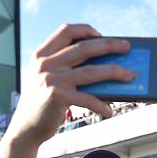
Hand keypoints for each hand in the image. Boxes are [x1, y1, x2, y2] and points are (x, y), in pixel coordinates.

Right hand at [5, 24, 134, 144]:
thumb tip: (103, 64)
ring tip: (130, 75)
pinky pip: (87, 98)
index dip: (85, 30)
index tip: (101, 35)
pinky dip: (101, 105)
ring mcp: (51, 79)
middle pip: (84, 48)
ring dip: (115, 72)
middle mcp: (45, 63)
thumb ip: (66, 68)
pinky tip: (109, 111)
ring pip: (91, 71)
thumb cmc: (43, 103)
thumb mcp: (48, 78)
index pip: (66, 31)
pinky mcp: (57, 96)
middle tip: (127, 47)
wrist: (26, 128)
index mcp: (42, 54)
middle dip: (109, 46)